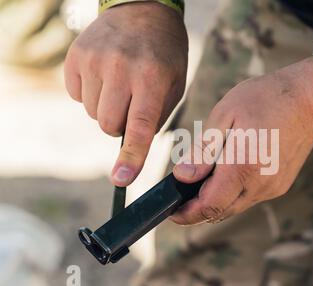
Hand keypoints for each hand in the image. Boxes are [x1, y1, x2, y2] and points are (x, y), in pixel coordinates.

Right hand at [64, 2, 187, 185]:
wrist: (143, 10)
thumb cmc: (165, 54)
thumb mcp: (174, 84)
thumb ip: (155, 117)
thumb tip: (132, 147)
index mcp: (152, 78)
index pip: (139, 126)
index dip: (132, 156)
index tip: (122, 179)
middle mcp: (120, 69)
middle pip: (109, 126)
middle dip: (120, 126)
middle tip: (132, 105)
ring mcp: (94, 60)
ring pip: (92, 113)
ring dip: (106, 109)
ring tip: (120, 84)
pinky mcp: (76, 56)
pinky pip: (76, 96)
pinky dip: (90, 93)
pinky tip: (105, 75)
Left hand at [171, 58, 312, 224]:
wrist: (311, 98)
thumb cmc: (266, 98)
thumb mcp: (225, 115)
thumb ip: (203, 150)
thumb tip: (182, 176)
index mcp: (244, 166)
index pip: (209, 206)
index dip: (186, 213)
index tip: (171, 211)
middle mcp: (261, 184)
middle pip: (221, 212)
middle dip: (197, 210)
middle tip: (180, 197)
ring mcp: (273, 187)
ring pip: (235, 206)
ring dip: (215, 201)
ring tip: (200, 183)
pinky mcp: (281, 184)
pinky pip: (249, 198)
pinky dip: (232, 193)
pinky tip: (226, 175)